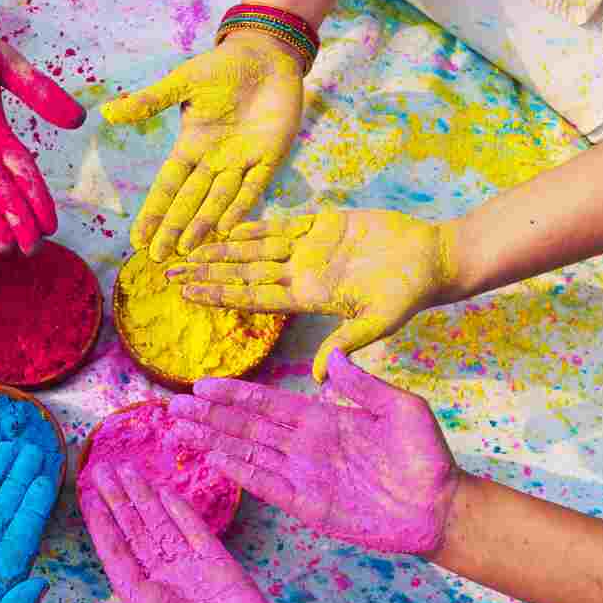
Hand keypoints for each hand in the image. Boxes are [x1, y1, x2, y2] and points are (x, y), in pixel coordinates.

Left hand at [79, 461, 306, 602]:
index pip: (116, 556)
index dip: (101, 527)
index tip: (87, 498)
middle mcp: (164, 582)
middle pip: (134, 532)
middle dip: (117, 501)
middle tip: (100, 468)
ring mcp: (191, 572)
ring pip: (161, 525)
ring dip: (143, 498)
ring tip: (126, 469)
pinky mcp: (221, 566)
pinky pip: (196, 530)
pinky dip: (181, 509)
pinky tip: (165, 489)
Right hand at [101, 32, 302, 262]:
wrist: (268, 55)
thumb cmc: (224, 66)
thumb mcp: (183, 82)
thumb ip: (150, 101)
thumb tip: (108, 112)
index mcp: (191, 145)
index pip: (168, 186)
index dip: (153, 212)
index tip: (138, 239)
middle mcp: (214, 161)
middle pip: (190, 201)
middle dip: (173, 228)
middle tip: (159, 256)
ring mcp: (242, 162)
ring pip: (218, 200)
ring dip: (203, 224)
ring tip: (187, 248)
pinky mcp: (270, 157)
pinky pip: (254, 187)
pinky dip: (241, 206)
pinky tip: (227, 227)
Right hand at [169, 348, 459, 555]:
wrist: (441, 506)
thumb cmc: (425, 456)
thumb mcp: (399, 408)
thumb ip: (362, 385)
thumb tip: (331, 357)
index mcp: (321, 419)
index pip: (266, 402)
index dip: (234, 394)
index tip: (202, 384)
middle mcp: (303, 445)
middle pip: (245, 427)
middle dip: (209, 417)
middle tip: (173, 406)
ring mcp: (302, 475)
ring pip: (246, 453)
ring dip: (212, 442)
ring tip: (180, 431)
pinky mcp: (307, 505)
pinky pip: (266, 485)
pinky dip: (240, 472)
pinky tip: (214, 460)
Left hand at [172, 209, 457, 380]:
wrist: (435, 259)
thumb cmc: (410, 293)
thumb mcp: (378, 322)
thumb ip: (345, 344)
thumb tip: (316, 377)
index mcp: (309, 297)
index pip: (253, 295)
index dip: (219, 293)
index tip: (186, 292)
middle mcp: (302, 275)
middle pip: (244, 272)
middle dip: (207, 271)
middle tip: (167, 269)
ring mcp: (311, 250)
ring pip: (255, 248)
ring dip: (221, 248)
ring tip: (187, 247)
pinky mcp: (324, 225)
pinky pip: (281, 225)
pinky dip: (254, 224)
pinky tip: (225, 227)